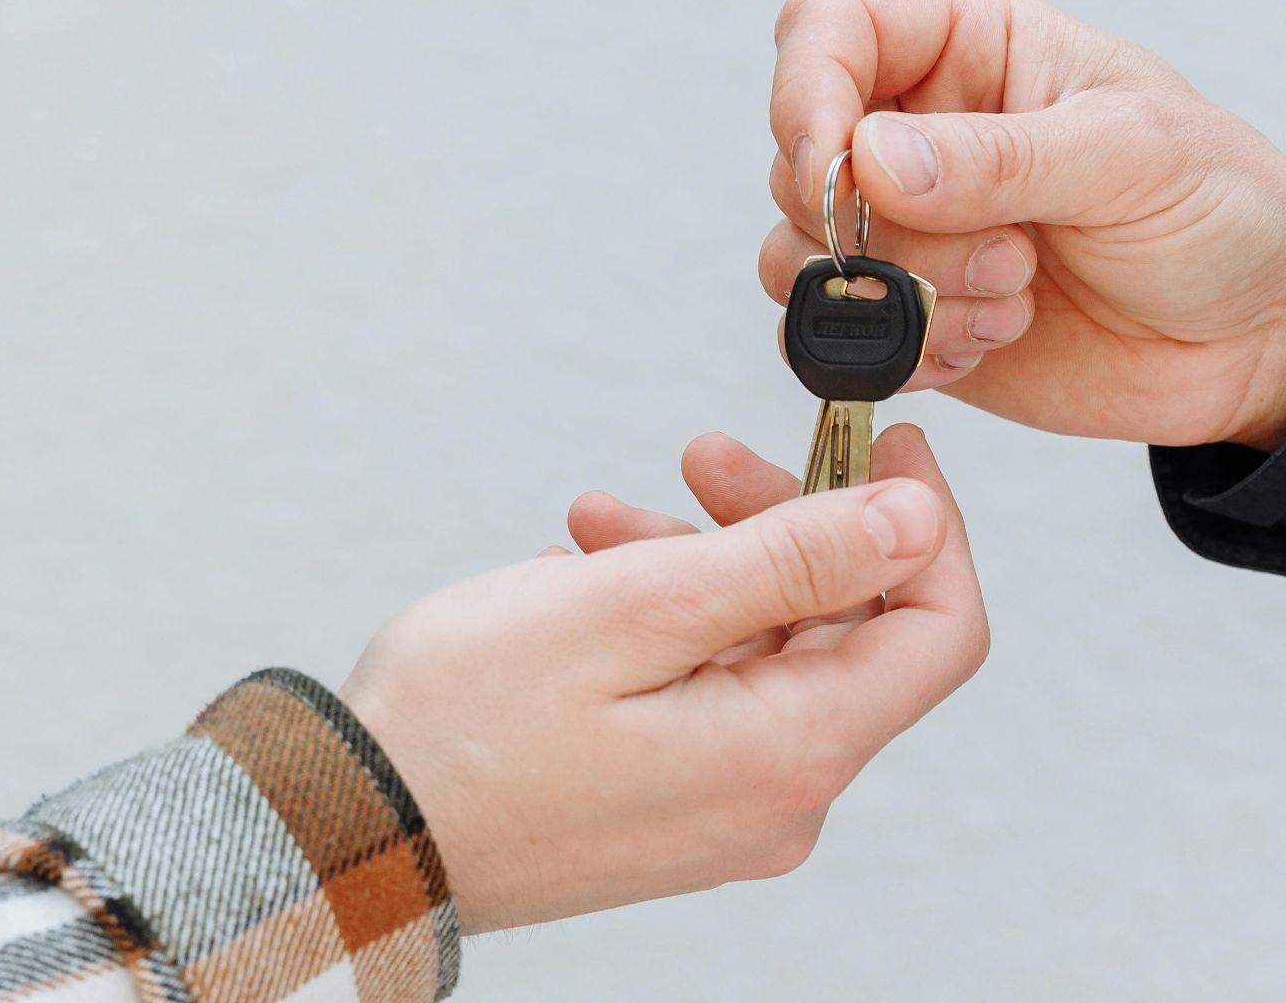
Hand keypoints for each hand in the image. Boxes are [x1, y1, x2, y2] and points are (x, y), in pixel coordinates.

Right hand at [339, 425, 986, 933]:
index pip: (939, 632)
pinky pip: (715, 690)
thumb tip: (916, 517)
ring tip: (607, 519)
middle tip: (705, 457)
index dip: (929, 526)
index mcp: (793, 751)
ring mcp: (731, 809)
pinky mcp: (680, 806)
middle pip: (848, 629)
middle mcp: (781, 797)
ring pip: (770, 649)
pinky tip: (595, 575)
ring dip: (706, 562)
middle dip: (787, 524)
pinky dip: (673, 621)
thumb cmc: (465, 728)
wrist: (347, 839)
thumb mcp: (637, 608)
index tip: (884, 446)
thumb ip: (792, 560)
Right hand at [761, 0, 1285, 450]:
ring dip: (900, 298)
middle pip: (797, 159)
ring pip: (803, 258)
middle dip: (880, 226)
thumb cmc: (1219, 211)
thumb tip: (872, 160)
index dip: (805, 91)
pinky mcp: (913, 321)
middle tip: (1007, 255)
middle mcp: (921, 134)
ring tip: (1014, 301)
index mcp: (970, 49)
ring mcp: (912, 234)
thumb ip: (1002, 156)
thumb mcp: (1134, 155)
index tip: (836, 165)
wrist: (1260, 337)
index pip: (828, 29)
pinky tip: (992, 346)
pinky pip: (839, 342)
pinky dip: (903, 355)